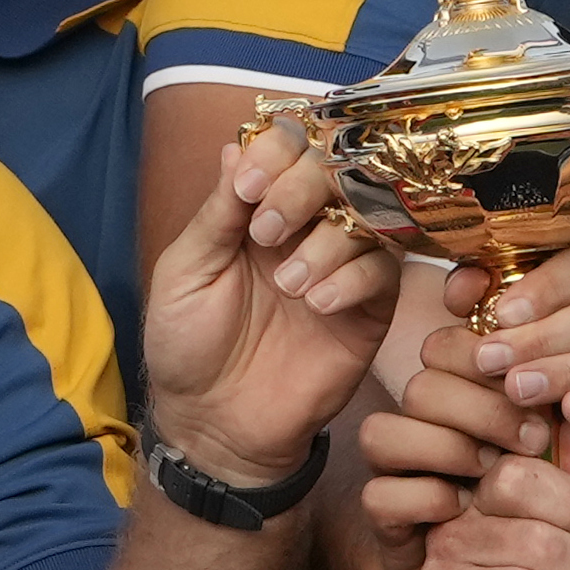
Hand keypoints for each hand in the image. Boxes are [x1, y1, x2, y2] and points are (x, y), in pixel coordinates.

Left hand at [146, 123, 401, 485]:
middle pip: (335, 170)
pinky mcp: (370, 309)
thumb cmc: (187, 345)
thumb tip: (237, 145)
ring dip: (327, 242)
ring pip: (366, 216)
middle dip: (303, 189)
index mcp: (259, 208)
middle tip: (267, 232)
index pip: (288, 150)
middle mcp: (306, 227)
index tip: (249, 184)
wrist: (215, 423)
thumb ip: (217, 211)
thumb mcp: (185, 271)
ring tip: (289, 286)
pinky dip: (352, 279)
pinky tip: (318, 305)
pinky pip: (384, 271)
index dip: (277, 152)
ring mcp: (342, 266)